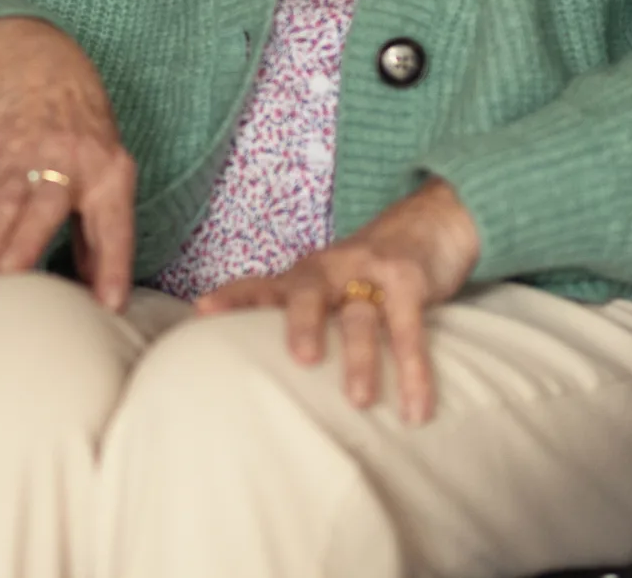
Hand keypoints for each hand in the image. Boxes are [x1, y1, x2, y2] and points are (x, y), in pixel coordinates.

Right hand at [0, 17, 137, 310]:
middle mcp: (67, 162)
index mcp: (107, 170)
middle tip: (15, 285)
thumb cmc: (79, 125)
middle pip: (45, 210)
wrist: (35, 66)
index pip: (113, 224)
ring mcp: (24, 157)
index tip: (109, 302)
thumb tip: (97, 288)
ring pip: (3, 210)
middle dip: (26, 248)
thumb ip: (98, 230)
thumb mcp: (107, 167)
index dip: (112, 265)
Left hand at [194, 179, 481, 424]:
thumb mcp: (329, 286)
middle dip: (302, 324)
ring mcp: (372, 272)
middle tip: (301, 360)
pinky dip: (414, 371)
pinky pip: (409, 330)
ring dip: (361, 359)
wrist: (429, 222)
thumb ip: (300, 316)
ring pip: (362, 317)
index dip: (234, 297)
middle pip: (308, 293)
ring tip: (360, 402)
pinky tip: (415, 410)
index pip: (263, 285)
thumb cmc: (366, 271)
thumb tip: (259, 373)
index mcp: (305, 275)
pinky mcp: (410, 281)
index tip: (202, 312)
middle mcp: (331, 269)